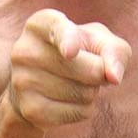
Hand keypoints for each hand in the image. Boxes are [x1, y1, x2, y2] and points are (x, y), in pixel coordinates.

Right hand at [8, 9, 131, 130]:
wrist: (40, 85)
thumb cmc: (79, 52)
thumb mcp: (99, 41)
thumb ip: (114, 51)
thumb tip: (114, 77)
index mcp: (40, 24)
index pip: (57, 30)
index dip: (67, 41)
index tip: (71, 52)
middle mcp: (24, 50)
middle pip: (86, 69)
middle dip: (99, 73)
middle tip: (91, 69)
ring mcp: (22, 81)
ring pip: (83, 93)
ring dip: (91, 92)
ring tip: (76, 83)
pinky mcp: (30, 109)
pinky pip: (77, 113)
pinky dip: (84, 109)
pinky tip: (69, 100)